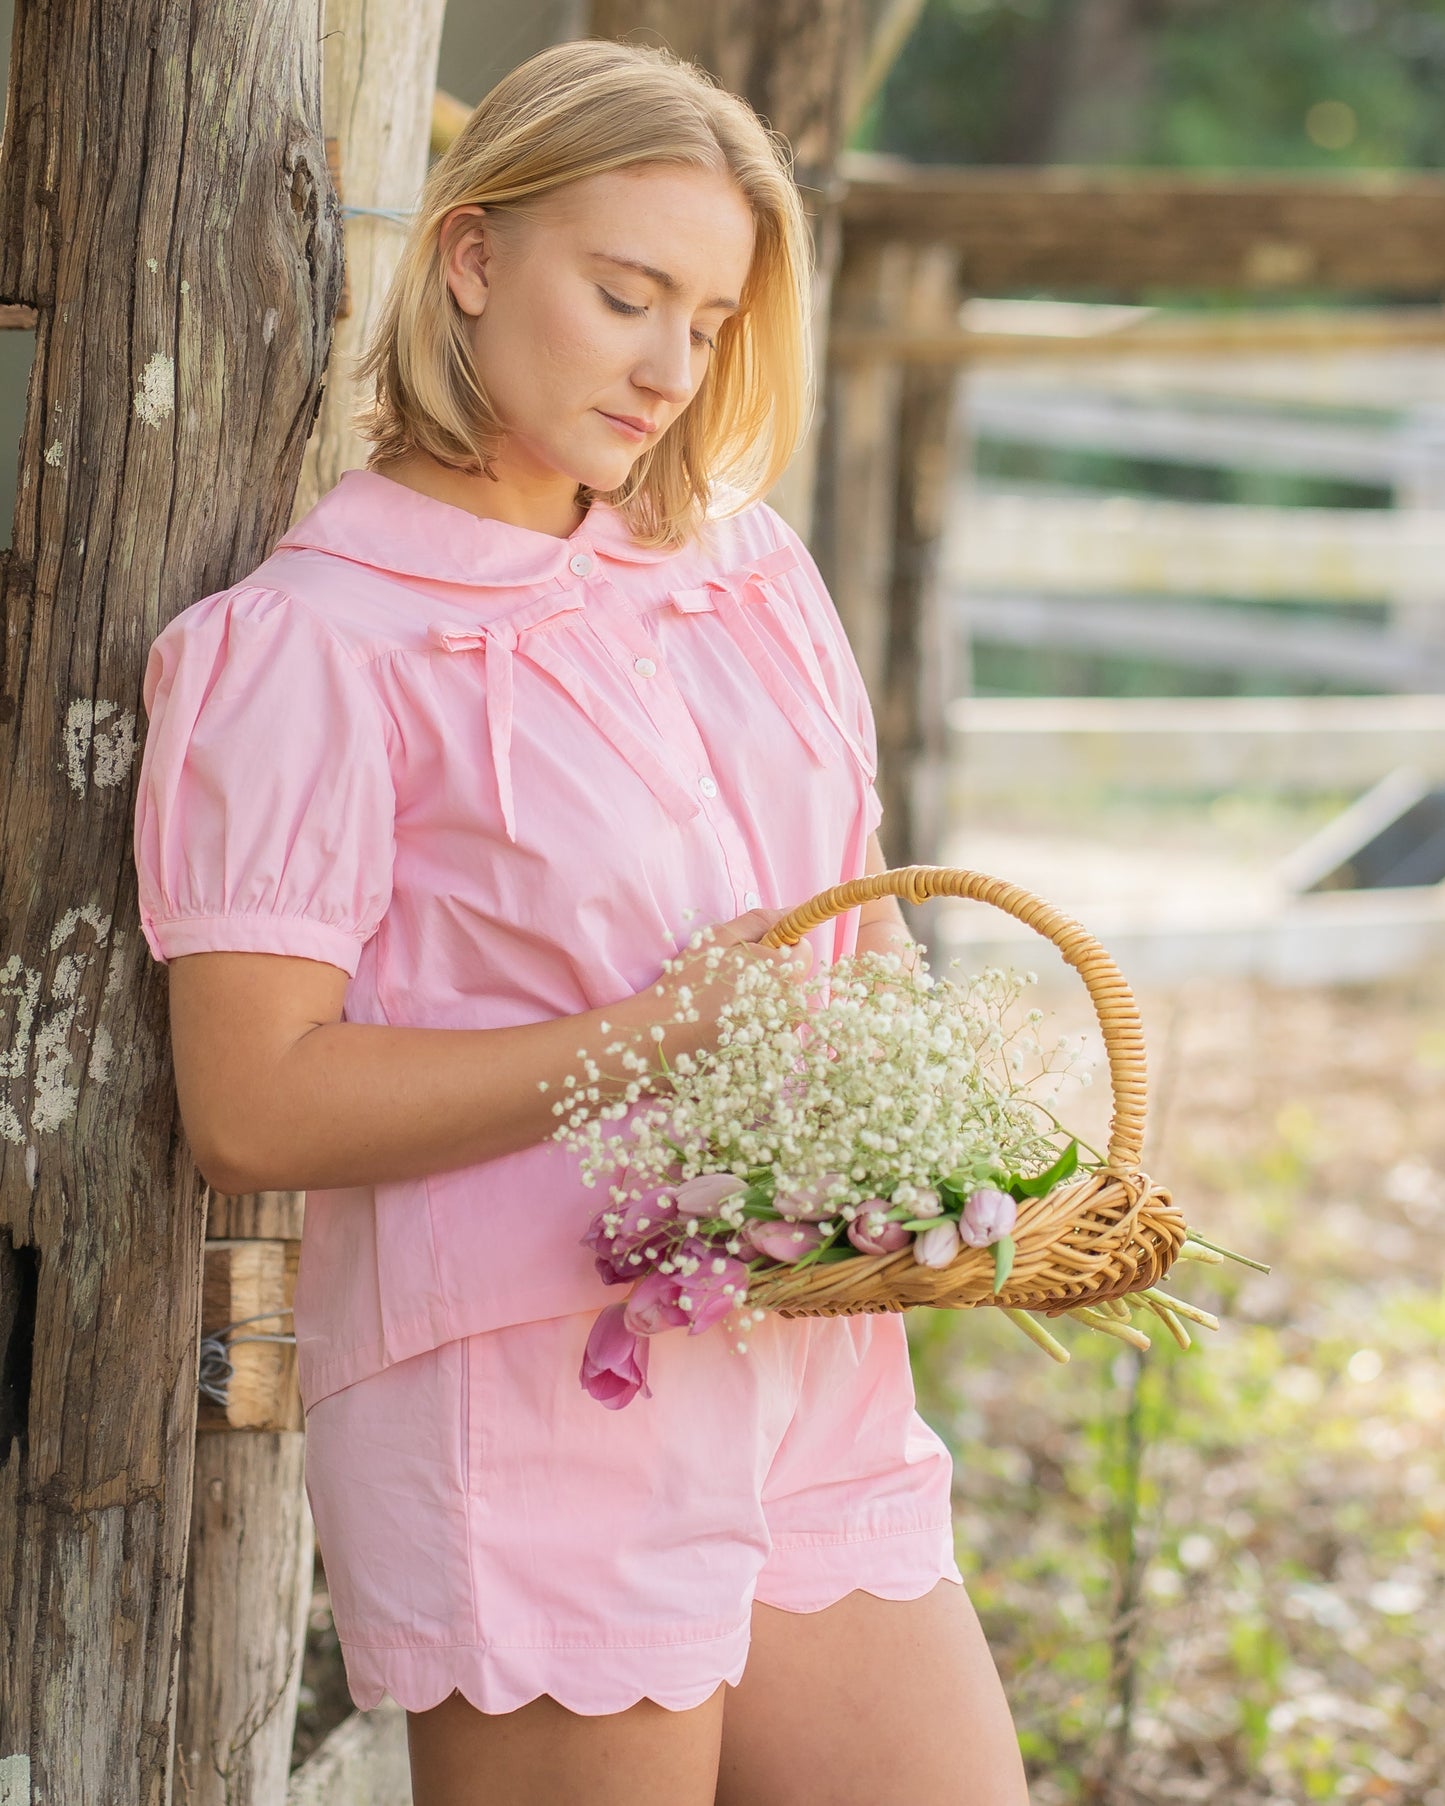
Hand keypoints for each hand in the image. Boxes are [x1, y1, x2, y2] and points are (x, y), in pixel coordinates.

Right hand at [657, 906, 814, 1048]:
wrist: (667, 1035)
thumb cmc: (691, 982)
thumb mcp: (721, 938)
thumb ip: (761, 921)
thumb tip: (793, 911)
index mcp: (786, 974)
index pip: (802, 948)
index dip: (778, 944)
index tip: (750, 950)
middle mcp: (793, 1006)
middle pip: (794, 975)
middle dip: (770, 969)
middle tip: (733, 975)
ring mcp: (784, 1032)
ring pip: (782, 1000)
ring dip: (763, 995)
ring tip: (727, 1000)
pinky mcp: (771, 1049)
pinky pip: (772, 1023)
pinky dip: (756, 1018)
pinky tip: (728, 1019)